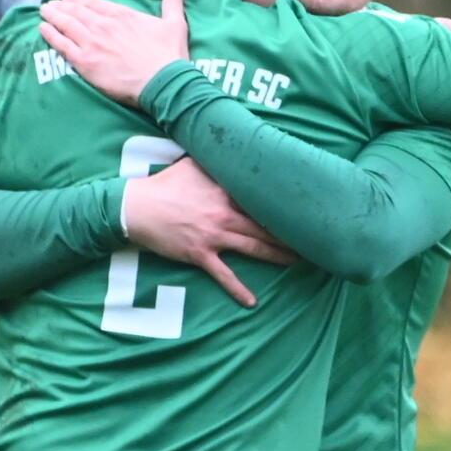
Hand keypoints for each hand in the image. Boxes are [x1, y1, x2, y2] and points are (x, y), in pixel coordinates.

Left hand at [39, 0, 190, 105]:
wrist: (162, 82)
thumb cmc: (169, 55)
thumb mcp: (174, 23)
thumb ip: (172, 2)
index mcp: (122, 15)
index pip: (94, 3)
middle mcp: (104, 25)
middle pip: (76, 11)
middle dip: (61, 6)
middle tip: (50, 4)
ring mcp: (92, 42)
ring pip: (66, 24)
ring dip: (53, 16)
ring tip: (44, 11)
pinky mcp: (84, 61)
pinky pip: (61, 45)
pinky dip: (50, 34)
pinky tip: (42, 28)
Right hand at [121, 158, 294, 306]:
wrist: (136, 207)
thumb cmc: (163, 184)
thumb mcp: (191, 164)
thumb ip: (214, 159)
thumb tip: (232, 147)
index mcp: (225, 191)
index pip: (262, 198)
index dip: (284, 204)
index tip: (305, 207)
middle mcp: (225, 214)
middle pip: (266, 226)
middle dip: (291, 233)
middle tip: (313, 239)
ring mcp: (213, 236)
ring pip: (254, 248)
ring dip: (277, 256)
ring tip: (298, 262)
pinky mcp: (200, 254)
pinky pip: (224, 275)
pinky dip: (238, 290)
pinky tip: (252, 302)